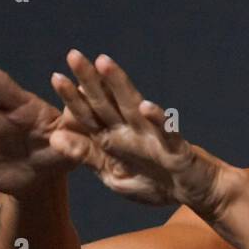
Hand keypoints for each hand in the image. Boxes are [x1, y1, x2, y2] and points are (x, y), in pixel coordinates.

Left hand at [49, 51, 227, 215]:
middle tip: (73, 55)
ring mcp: (154, 137)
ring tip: (105, 64)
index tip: (56, 77)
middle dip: (90, 80)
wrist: (195, 193)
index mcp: (114, 139)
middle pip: (107, 102)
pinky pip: (166, 133)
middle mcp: (132, 131)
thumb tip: (53, 137)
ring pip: (133, 107)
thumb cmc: (154, 182)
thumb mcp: (112, 175)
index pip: (90, 114)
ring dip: (119, 85)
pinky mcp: (175, 149)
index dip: (73, 97)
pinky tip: (147, 107)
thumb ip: (86, 156)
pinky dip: (157, 120)